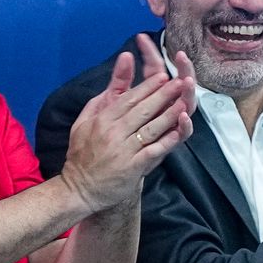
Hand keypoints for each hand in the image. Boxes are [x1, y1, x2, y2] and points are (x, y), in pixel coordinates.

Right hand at [60, 34, 195, 211]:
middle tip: (180, 82)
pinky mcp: (132, 167)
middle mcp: (113, 132)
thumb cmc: (82, 152)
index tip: (164, 76)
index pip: (128, 99)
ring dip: (169, 114)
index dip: (147, 87)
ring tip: (184, 102)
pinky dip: (168, 139)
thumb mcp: (85, 120)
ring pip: (151, 128)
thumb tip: (114, 75)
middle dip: (163, 95)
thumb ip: (102, 97)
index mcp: (101, 119)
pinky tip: (180, 129)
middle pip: (142, 110)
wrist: (79, 187)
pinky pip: (154, 150)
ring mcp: (123, 150)